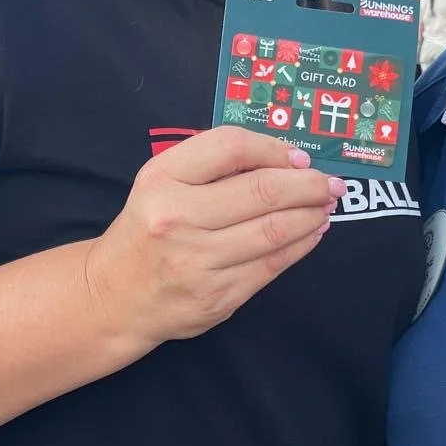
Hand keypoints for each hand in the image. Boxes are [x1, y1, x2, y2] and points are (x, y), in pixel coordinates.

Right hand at [86, 128, 341, 348]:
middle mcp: (176, 219)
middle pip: (262, 191)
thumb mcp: (162, 182)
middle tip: (331, 183)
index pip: (232, 147)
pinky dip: (300, 245)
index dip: (275, 149)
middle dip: (309, 185)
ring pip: (274, 231)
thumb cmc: (148, 228)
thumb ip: (213, 165)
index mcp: (162, 180)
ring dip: (311, 215)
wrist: (114, 296)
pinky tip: (311, 233)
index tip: (300, 157)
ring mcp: (197, 262)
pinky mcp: (217, 297)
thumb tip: (288, 160)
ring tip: (325, 206)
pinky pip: (272, 266)